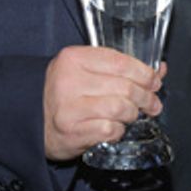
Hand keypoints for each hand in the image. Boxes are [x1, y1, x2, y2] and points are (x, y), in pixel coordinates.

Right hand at [42, 46, 163, 160]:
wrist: (31, 120)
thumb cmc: (63, 94)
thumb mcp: (85, 71)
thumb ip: (119, 68)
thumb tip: (158, 71)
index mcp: (74, 58)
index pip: (121, 62)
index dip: (144, 73)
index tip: (154, 81)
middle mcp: (70, 80)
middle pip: (124, 86)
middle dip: (145, 97)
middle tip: (152, 103)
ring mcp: (70, 107)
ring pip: (120, 108)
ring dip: (133, 114)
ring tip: (133, 115)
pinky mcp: (72, 131)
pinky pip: (110, 130)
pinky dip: (118, 130)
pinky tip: (115, 128)